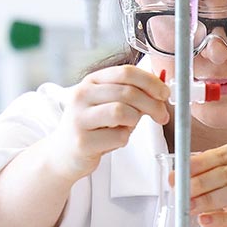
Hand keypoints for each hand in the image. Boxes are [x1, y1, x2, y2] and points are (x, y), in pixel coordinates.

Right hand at [45, 64, 170, 180]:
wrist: (63, 154)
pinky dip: (124, 139)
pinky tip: (113, 140)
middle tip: (161, 116)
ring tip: (128, 127)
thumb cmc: (92, 127)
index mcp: (91, 81)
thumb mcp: (110, 103)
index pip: (126, 72)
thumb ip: (134, 93)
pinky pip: (119, 136)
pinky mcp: (82, 141)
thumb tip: (162, 84)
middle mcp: (82, 95)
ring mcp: (79, 118)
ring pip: (123, 112)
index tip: (164, 93)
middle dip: (153, 105)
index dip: (151, 82)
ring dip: (135, 121)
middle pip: (128, 92)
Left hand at [187, 138, 226, 226]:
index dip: (198, 164)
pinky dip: (221, 219)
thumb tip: (180, 175)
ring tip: (188, 207)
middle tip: (180, 192)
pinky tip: (205, 220)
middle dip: (200, 183)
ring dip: (207, 201)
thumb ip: (212, 170)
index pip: (223, 154)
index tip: (178, 173)